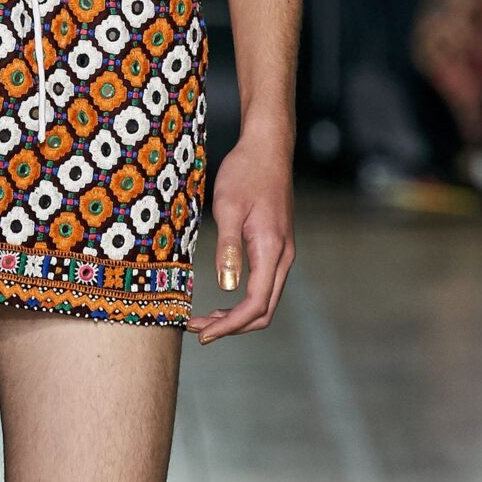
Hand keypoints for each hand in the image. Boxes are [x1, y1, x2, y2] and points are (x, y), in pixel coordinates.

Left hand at [187, 126, 295, 340]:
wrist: (267, 148)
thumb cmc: (246, 172)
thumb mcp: (229, 207)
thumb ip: (228, 248)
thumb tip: (227, 286)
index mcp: (271, 249)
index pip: (255, 304)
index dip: (229, 325)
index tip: (203, 333)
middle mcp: (282, 256)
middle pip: (264, 310)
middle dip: (232, 326)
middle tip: (199, 329)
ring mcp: (282, 253)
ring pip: (265, 300)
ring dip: (237, 315)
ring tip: (206, 318)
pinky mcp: (276, 247)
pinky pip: (264, 285)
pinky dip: (244, 300)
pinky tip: (223, 298)